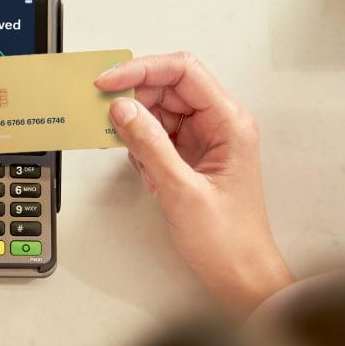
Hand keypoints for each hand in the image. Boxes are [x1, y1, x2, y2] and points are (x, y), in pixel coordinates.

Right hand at [95, 54, 292, 312]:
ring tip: (129, 153)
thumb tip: (122, 110)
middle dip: (134, 99)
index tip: (108, 82)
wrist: (240, 275)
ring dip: (136, 127)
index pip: (183, 72)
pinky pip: (158, 134)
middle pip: (168, 87)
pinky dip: (141, 146)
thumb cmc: (229, 240)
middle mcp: (219, 124)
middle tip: (104, 113)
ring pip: (159, 110)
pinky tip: (144, 171)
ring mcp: (205, 139)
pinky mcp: (191, 155)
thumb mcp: (182, 191)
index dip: (142, 69)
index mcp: (229, 122)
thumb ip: (149, 145)